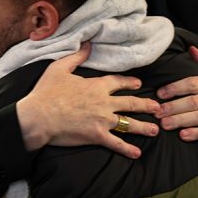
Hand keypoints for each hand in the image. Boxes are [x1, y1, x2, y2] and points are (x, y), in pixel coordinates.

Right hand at [16, 42, 160, 158]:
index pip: (119, 82)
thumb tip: (87, 44)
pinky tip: (137, 153)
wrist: (39, 116)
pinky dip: (127, 149)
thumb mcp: (59, 68)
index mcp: (97, 86)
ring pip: (129, 123)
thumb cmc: (47, 92)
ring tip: (155, 130)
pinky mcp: (97, 135)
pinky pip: (116, 143)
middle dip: (146, 105)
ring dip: (143, 127)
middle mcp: (104, 102)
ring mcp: (103, 120)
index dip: (130, 83)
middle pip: (131, 103)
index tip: (140, 84)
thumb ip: (76, 56)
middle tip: (158, 108)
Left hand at [155, 46, 197, 150]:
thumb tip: (191, 49)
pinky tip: (184, 136)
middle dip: (173, 107)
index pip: (193, 83)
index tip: (159, 94)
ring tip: (165, 124)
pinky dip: (197, 133)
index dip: (175, 88)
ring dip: (181, 120)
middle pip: (194, 101)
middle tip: (156, 112)